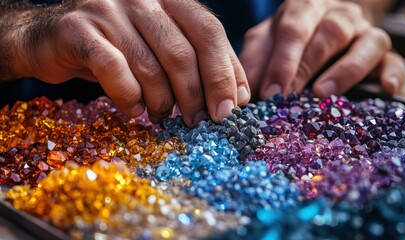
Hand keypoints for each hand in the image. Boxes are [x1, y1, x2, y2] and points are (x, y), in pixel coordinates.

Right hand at [17, 0, 249, 126]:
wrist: (52, 38)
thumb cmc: (119, 49)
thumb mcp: (163, 50)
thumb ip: (199, 64)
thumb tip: (238, 97)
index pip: (209, 32)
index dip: (224, 72)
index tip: (231, 109)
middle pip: (183, 51)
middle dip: (196, 95)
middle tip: (200, 122)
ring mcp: (108, 8)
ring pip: (150, 66)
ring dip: (162, 102)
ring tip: (163, 118)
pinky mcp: (78, 28)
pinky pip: (114, 71)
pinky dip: (129, 98)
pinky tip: (134, 111)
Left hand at [239, 0, 404, 99]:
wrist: (328, 19)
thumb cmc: (294, 34)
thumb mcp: (269, 38)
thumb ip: (256, 58)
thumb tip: (245, 91)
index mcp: (305, 9)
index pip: (293, 29)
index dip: (281, 62)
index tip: (270, 92)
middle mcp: (338, 15)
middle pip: (328, 34)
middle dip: (307, 66)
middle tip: (290, 96)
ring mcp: (363, 32)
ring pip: (365, 44)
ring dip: (345, 71)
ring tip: (323, 93)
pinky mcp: (383, 51)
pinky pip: (393, 60)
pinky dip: (391, 73)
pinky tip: (385, 88)